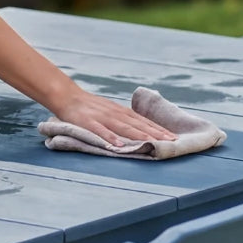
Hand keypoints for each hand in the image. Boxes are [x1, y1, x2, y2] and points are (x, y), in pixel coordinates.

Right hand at [53, 88, 176, 145]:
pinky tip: (119, 145)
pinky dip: (110, 138)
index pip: (144, 121)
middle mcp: (116, 114)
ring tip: (153, 143)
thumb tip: (143, 130)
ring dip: (139, 135)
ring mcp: (102, 118)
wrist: (68, 97)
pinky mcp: (88, 122)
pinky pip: (100, 131)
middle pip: (139, 125)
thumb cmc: (92, 107)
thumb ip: (125, 120)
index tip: (174, 137)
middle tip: (171, 141)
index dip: (159, 129)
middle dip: (156, 133)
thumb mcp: (112, 111)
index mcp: (122, 112)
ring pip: (124, 127)